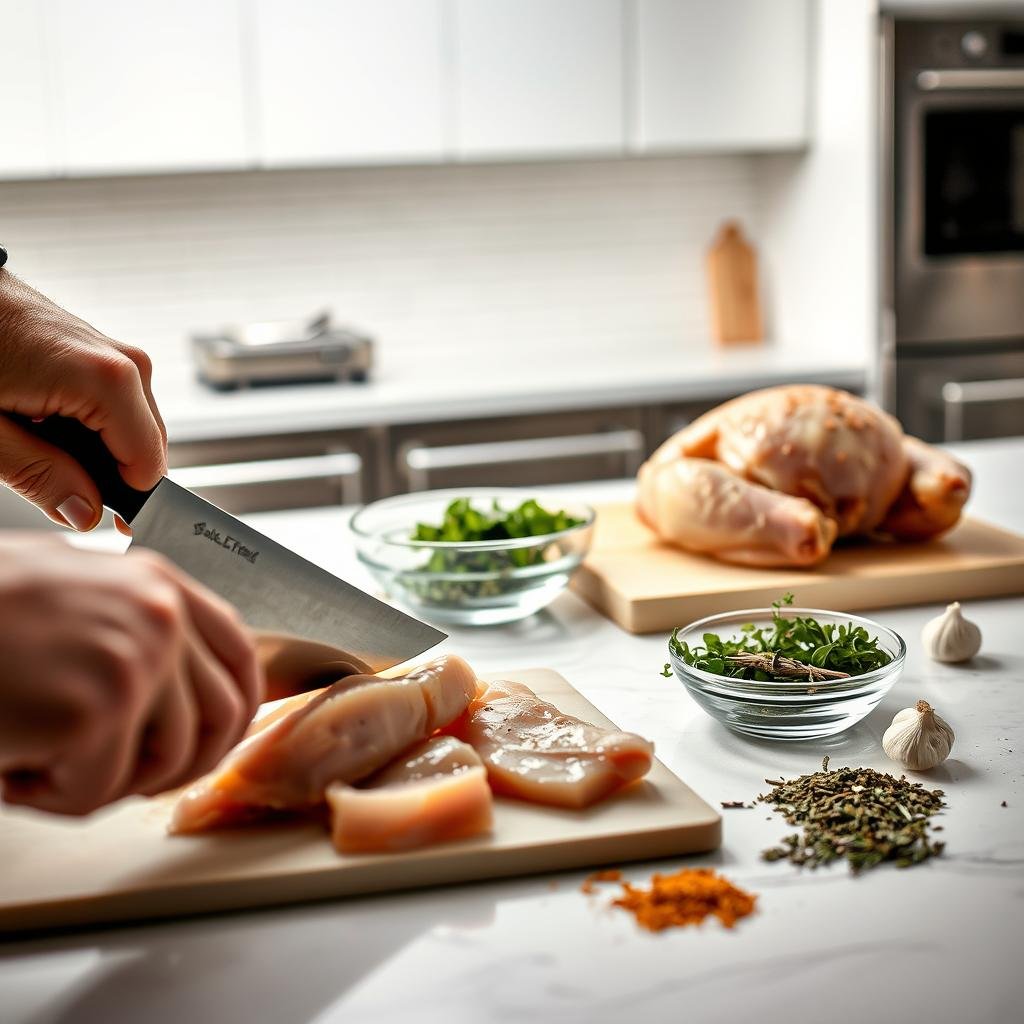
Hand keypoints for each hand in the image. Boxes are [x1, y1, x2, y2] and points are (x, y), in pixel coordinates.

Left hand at [0, 271, 165, 531]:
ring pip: (132, 434)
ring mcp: (121, 357)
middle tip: (46, 479)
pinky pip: (118, 411)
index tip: (96, 520)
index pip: (150, 469)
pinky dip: (88, 429)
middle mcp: (128, 365)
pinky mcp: (107, 355)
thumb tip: (85, 514)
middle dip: (105, 477)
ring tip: (34, 439)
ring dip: (93, 452)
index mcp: (109, 381)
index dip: (127, 504)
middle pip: (146, 452)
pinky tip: (42, 421)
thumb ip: (40, 476)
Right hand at [0, 538, 262, 815]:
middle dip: (174, 765)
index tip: (215, 742)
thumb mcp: (71, 592)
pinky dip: (50, 797)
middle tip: (115, 776)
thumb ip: (132, 625)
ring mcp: (137, 656)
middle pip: (219, 717)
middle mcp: (160, 611)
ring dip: (100, 780)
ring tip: (38, 758)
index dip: (234, 710)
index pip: (238, 652)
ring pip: (163, 763)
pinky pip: (100, 791)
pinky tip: (11, 764)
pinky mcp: (99, 707)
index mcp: (156, 581)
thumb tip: (178, 685)